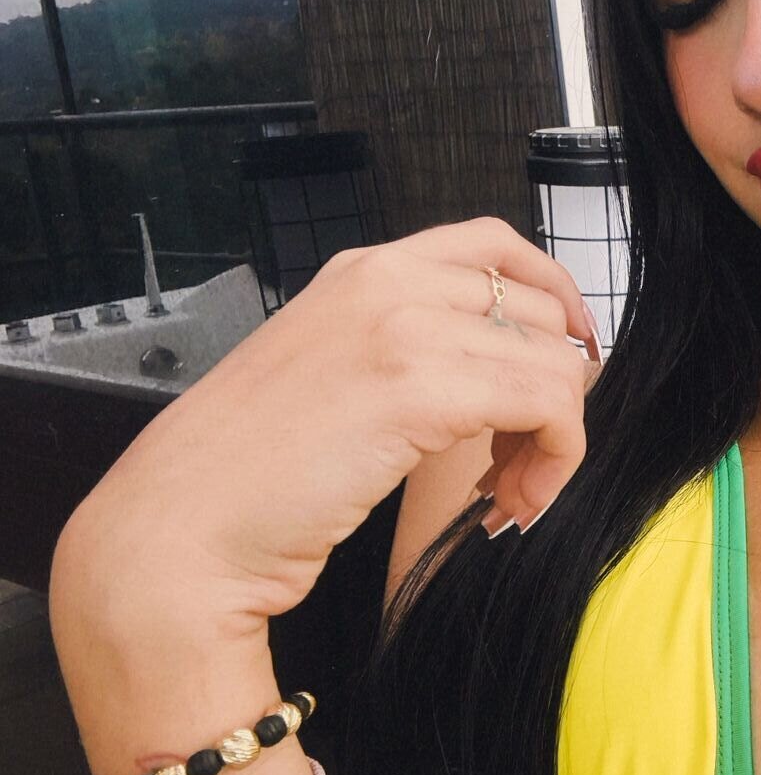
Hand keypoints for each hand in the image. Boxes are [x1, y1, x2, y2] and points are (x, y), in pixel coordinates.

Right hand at [72, 215, 599, 625]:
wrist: (180, 529)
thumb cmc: (252, 471)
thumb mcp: (335, 371)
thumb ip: (409, 347)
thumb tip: (506, 366)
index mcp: (365, 270)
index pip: (500, 246)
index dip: (555, 301)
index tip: (566, 362)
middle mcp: (388, 281)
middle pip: (541, 309)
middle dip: (557, 387)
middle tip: (522, 461)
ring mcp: (403, 328)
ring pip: (556, 364)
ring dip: (557, 440)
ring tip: (510, 494)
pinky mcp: (419, 391)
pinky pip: (546, 407)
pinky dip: (552, 462)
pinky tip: (506, 505)